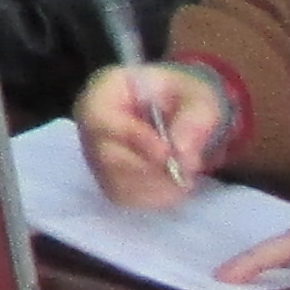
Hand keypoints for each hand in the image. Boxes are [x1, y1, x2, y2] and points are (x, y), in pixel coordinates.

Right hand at [74, 63, 231, 206]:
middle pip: (105, 155)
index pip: (102, 118)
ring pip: (114, 180)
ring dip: (154, 187)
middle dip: (149, 169)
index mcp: (104, 91)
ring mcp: (95, 153)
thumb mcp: (199, 98)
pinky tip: (174, 189)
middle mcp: (90, 123)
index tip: (168, 154)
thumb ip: (194, 120)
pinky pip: (123, 196)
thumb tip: (181, 154)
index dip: (132, 138)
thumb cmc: (185, 98)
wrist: (183, 114)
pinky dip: (151, 198)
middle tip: (185, 175)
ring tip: (185, 181)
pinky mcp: (107, 178)